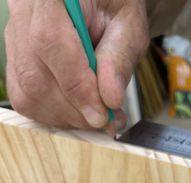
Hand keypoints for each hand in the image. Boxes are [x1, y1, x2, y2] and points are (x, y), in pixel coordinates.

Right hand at [5, 0, 149, 130]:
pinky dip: (57, 114)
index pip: (50, 41)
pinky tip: (81, 111)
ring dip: (68, 116)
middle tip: (107, 119)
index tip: (101, 113)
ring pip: (28, 93)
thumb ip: (120, 57)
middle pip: (35, 75)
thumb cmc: (113, 7)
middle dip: (75, 109)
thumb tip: (110, 98)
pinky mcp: (17, 61)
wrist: (100, 5)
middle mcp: (24, 12)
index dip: (76, 86)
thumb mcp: (129, 24)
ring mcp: (16, 38)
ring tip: (99, 115)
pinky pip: (27, 99)